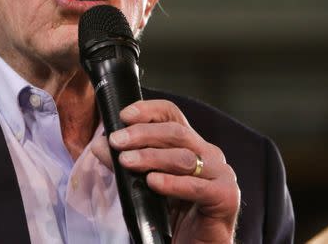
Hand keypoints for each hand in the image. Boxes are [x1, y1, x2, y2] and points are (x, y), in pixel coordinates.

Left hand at [91, 100, 239, 243]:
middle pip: (176, 131)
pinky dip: (173, 183)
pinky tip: (153, 182)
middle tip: (116, 141)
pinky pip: (198, 187)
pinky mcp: (226, 197)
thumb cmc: (169, 215)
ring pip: (184, 157)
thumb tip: (101, 145)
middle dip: (142, 134)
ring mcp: (221, 174)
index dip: (148, 110)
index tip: (123, 115)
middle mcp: (208, 154)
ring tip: (126, 162)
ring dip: (151, 157)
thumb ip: (126, 163)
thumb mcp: (143, 184)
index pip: (171, 114)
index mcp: (190, 145)